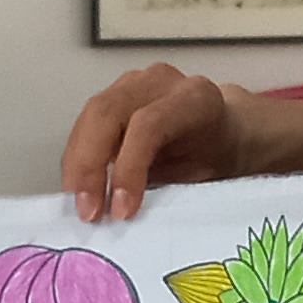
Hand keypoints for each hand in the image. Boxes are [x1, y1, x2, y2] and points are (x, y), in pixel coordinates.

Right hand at [60, 64, 302, 221]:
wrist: (226, 133)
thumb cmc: (217, 159)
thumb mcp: (205, 178)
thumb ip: (170, 191)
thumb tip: (125, 221)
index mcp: (195, 99)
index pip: (147, 125)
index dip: (127, 169)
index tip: (120, 212)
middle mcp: (161, 82)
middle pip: (107, 112)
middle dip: (90, 166)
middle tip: (87, 213)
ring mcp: (133, 84)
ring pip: (90, 117)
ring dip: (77, 165)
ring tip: (78, 207)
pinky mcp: (114, 96)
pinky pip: (86, 126)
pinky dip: (78, 161)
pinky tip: (78, 191)